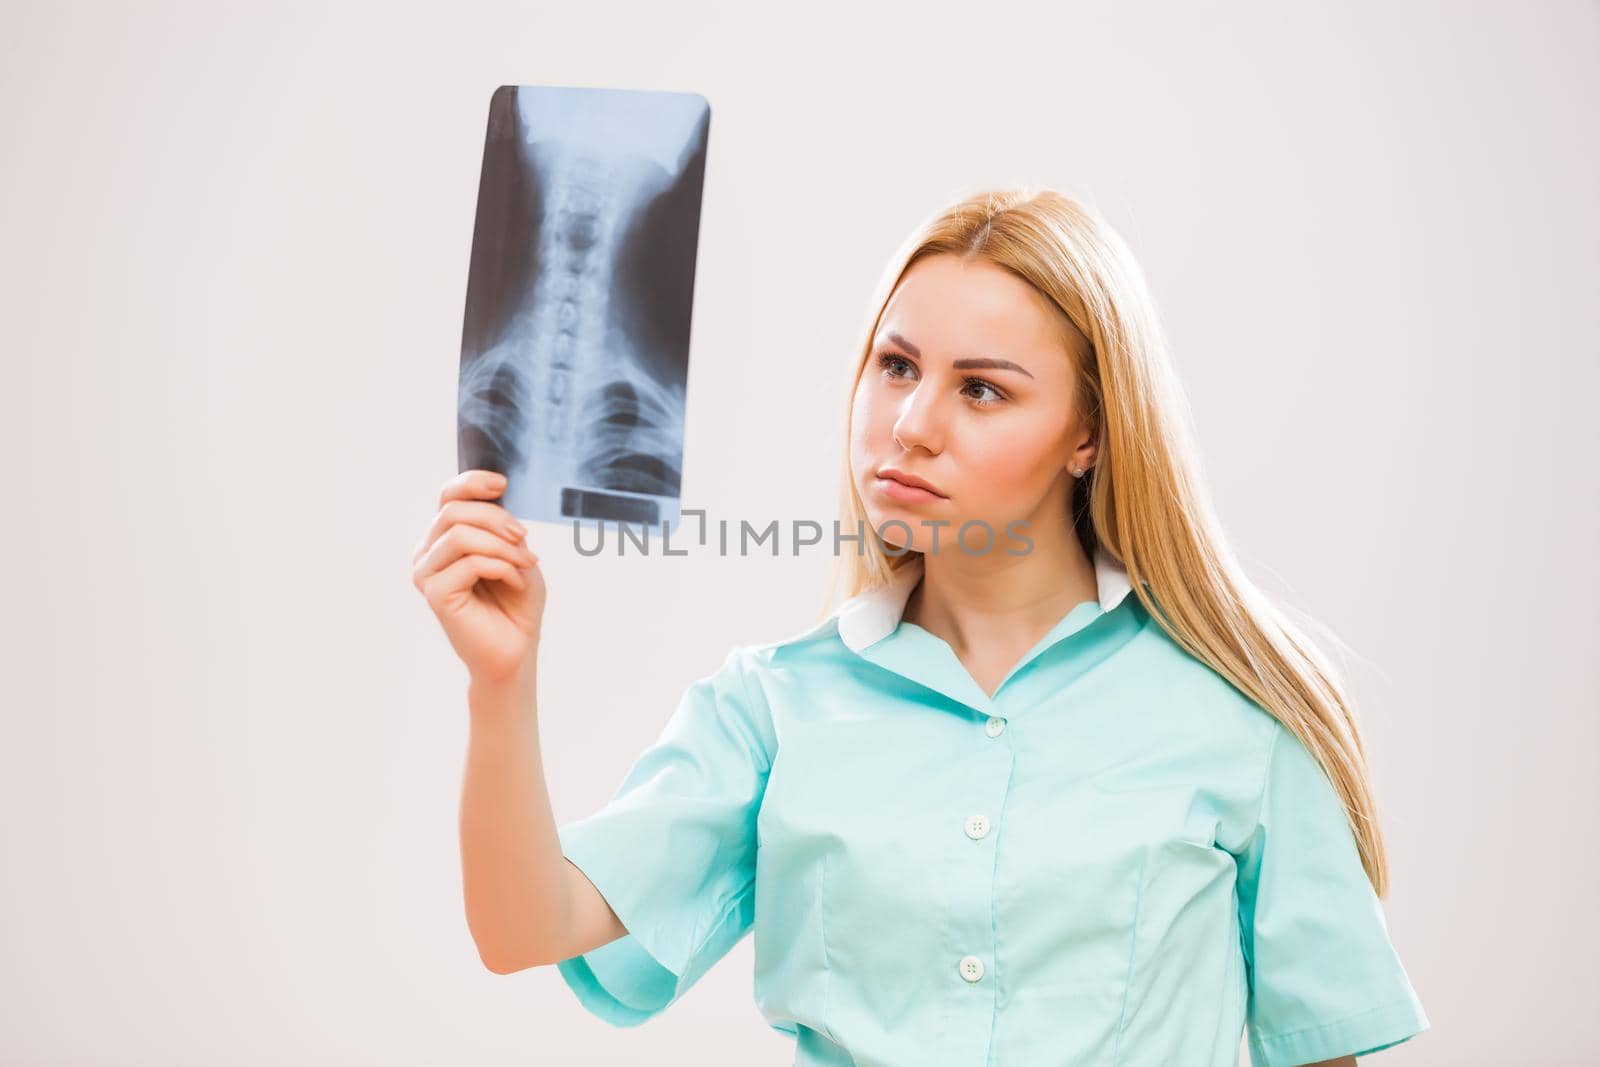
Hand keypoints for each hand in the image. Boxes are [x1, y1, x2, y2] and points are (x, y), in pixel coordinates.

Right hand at [411, 469, 545, 684]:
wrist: (515, 651)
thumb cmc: (516, 604)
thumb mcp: (516, 553)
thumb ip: (501, 527)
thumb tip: (494, 502)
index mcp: (444, 538)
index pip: (447, 496)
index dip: (472, 482)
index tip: (502, 484)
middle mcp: (428, 552)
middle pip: (453, 510)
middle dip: (496, 518)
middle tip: (524, 538)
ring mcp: (426, 573)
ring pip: (460, 535)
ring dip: (501, 546)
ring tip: (526, 563)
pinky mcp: (434, 594)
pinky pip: (470, 562)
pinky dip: (501, 567)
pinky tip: (516, 582)